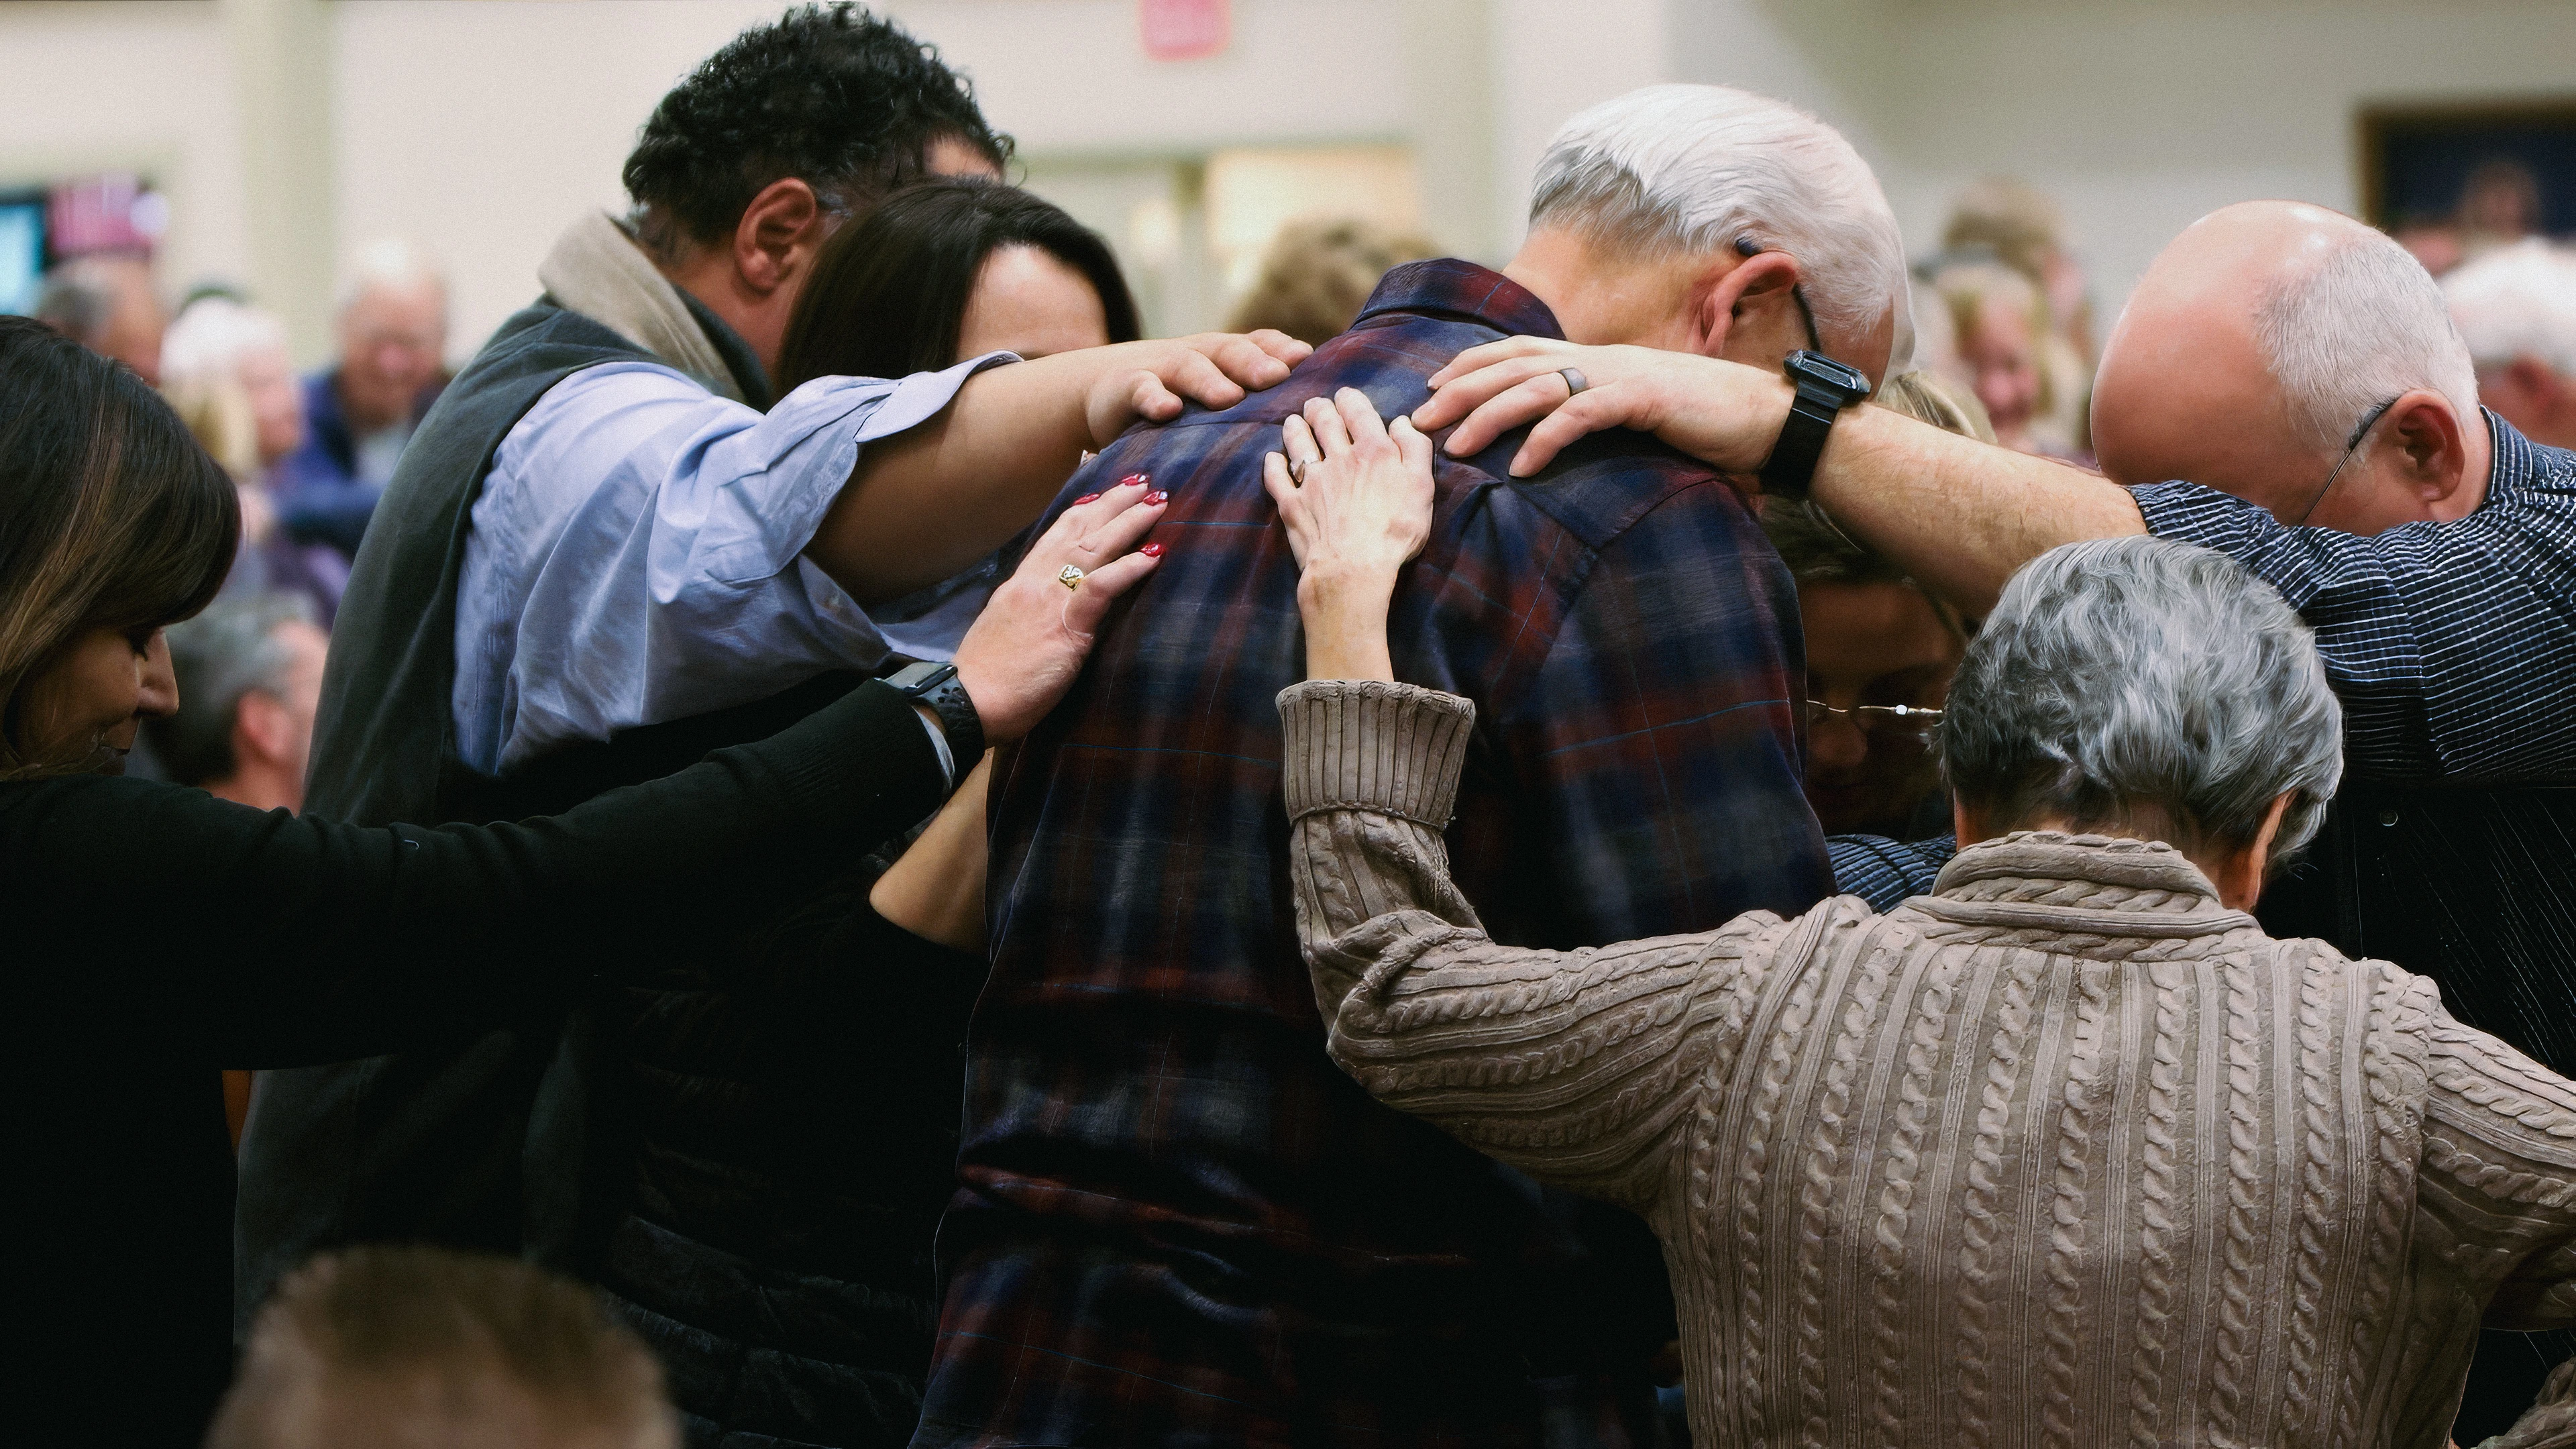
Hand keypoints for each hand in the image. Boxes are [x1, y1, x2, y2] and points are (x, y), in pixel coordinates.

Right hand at [951, 478, 1166, 741]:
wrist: (969, 701)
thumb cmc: (987, 679)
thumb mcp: (1007, 633)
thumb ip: (1030, 615)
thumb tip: (1048, 613)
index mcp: (1020, 584)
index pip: (1053, 537)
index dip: (1080, 513)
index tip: (1101, 496)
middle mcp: (1034, 582)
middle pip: (1078, 530)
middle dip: (1112, 503)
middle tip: (1141, 483)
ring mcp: (1050, 600)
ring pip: (1094, 547)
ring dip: (1129, 521)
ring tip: (1157, 503)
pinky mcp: (1066, 626)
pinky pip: (1103, 586)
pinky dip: (1131, 566)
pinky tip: (1155, 552)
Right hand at [1083, 330, 1312, 444]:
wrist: (1104, 388)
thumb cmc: (1174, 397)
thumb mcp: (1213, 392)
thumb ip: (1251, 398)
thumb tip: (1308, 415)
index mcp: (1224, 357)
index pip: (1258, 345)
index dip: (1280, 349)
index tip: (1306, 358)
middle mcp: (1198, 356)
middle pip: (1230, 352)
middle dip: (1255, 363)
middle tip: (1278, 376)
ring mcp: (1162, 369)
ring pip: (1189, 368)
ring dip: (1210, 381)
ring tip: (1229, 397)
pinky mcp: (1128, 387)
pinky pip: (1143, 390)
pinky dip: (1154, 398)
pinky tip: (1167, 410)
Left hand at [1262, 387, 1432, 681]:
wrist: (1354, 568)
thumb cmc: (1396, 530)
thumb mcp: (1422, 486)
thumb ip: (1414, 449)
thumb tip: (1402, 421)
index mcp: (1374, 450)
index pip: (1359, 413)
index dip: (1351, 400)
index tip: (1344, 394)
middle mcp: (1339, 458)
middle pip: (1325, 423)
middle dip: (1320, 408)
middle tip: (1315, 403)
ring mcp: (1311, 481)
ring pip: (1299, 444)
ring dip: (1295, 429)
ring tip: (1293, 420)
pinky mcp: (1292, 505)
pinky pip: (1277, 478)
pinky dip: (1273, 465)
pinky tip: (1272, 458)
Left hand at [1411, 337, 1791, 477]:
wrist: (1763, 417)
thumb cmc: (1700, 421)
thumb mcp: (1635, 411)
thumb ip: (1595, 410)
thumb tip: (1554, 432)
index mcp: (1594, 359)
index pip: (1518, 351)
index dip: (1471, 364)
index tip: (1432, 387)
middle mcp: (1599, 359)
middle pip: (1513, 366)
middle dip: (1462, 389)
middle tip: (1421, 418)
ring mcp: (1620, 375)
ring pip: (1538, 387)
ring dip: (1490, 416)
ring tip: (1455, 445)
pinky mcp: (1642, 398)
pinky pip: (1582, 416)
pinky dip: (1547, 439)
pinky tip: (1521, 467)